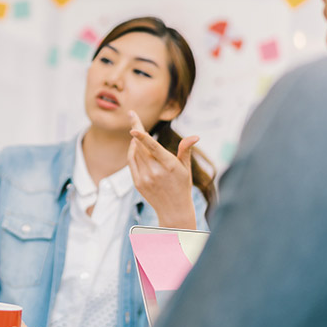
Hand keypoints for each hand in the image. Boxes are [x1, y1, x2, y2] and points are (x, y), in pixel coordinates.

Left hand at [127, 110, 198, 229]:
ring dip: (135, 141)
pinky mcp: (138, 183)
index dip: (142, 137)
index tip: (133, 128)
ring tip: (137, 132)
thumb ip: (185, 150)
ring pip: (135, 153)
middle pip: (141, 146)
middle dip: (136, 130)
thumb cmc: (182, 186)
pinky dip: (132, 151)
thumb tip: (195, 136)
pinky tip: (135, 145)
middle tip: (133, 116)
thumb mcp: (186, 168)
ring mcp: (145, 178)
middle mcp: (155, 172)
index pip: (153, 148)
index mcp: (169, 165)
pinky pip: (131, 162)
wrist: (173, 210)